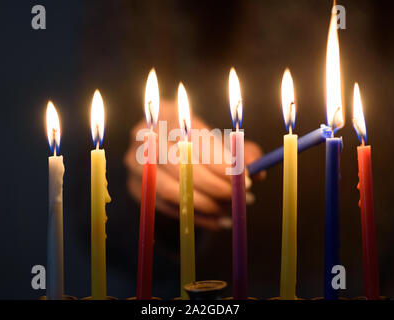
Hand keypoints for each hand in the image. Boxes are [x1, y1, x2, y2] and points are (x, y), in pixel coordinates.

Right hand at [124, 100, 263, 229]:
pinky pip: (167, 207)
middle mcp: (144, 136)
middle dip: (214, 185)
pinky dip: (195, 217)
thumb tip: (259, 170)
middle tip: (240, 196)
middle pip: (179, 165)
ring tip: (231, 210)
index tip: (244, 177)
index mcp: (167, 114)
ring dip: (205, 204)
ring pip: (170, 190)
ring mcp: (135, 164)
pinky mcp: (136, 188)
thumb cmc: (199, 144)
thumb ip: (241, 152)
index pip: (192, 139)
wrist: (164, 151)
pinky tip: (219, 220)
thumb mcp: (221, 141)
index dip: (219, 161)